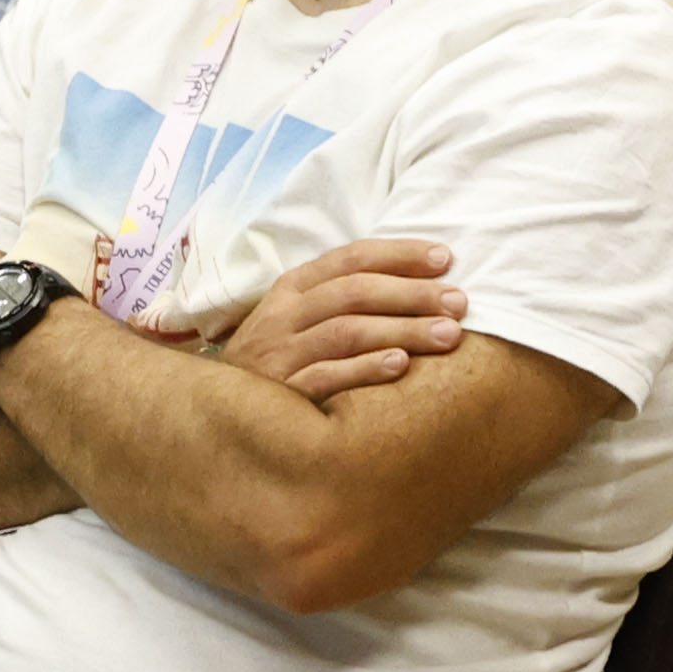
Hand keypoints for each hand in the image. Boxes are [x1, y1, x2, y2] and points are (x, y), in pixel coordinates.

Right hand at [196, 239, 467, 403]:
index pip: (351, 258)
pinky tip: (402, 366)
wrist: (213, 417)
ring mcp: (279, 356)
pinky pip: (326, 378)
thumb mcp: (297, 321)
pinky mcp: (281, 395)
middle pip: (355, 293)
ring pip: (347, 332)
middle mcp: (284, 316)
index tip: (447, 259)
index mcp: (292, 289)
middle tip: (460, 303)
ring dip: (403, 330)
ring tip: (449, 335)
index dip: (400, 254)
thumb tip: (422, 282)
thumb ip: (343, 298)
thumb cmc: (277, 363)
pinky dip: (365, 370)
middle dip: (413, 294)